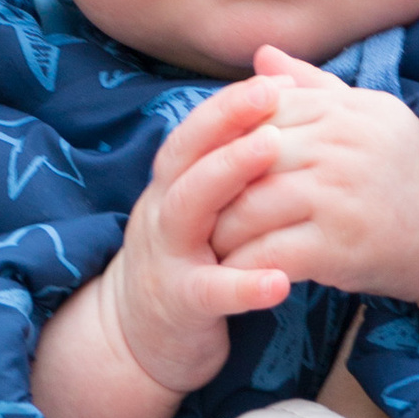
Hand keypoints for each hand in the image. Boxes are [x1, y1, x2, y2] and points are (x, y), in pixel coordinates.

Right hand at [30, 84, 295, 417]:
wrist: (137, 339)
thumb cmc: (188, 262)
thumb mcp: (199, 208)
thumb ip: (225, 163)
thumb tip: (267, 100)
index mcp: (171, 187)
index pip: (194, 134)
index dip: (229, 104)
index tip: (273, 78)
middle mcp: (163, 214)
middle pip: (186, 157)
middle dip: (227, 121)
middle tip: (274, 94)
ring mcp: (168, 257)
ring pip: (189, 209)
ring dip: (228, 174)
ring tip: (273, 151)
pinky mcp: (181, 305)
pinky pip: (210, 292)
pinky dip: (244, 286)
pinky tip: (281, 281)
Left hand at [211, 47, 418, 331]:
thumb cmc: (405, 167)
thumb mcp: (366, 113)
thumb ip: (311, 86)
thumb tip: (261, 56)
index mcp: (340, 110)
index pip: (259, 113)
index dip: (223, 138)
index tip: (201, 161)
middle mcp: (338, 147)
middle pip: (245, 159)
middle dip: (211, 186)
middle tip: (185, 206)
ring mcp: (337, 197)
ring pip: (249, 207)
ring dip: (218, 230)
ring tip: (200, 243)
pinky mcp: (338, 246)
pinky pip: (270, 253)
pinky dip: (243, 267)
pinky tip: (229, 275)